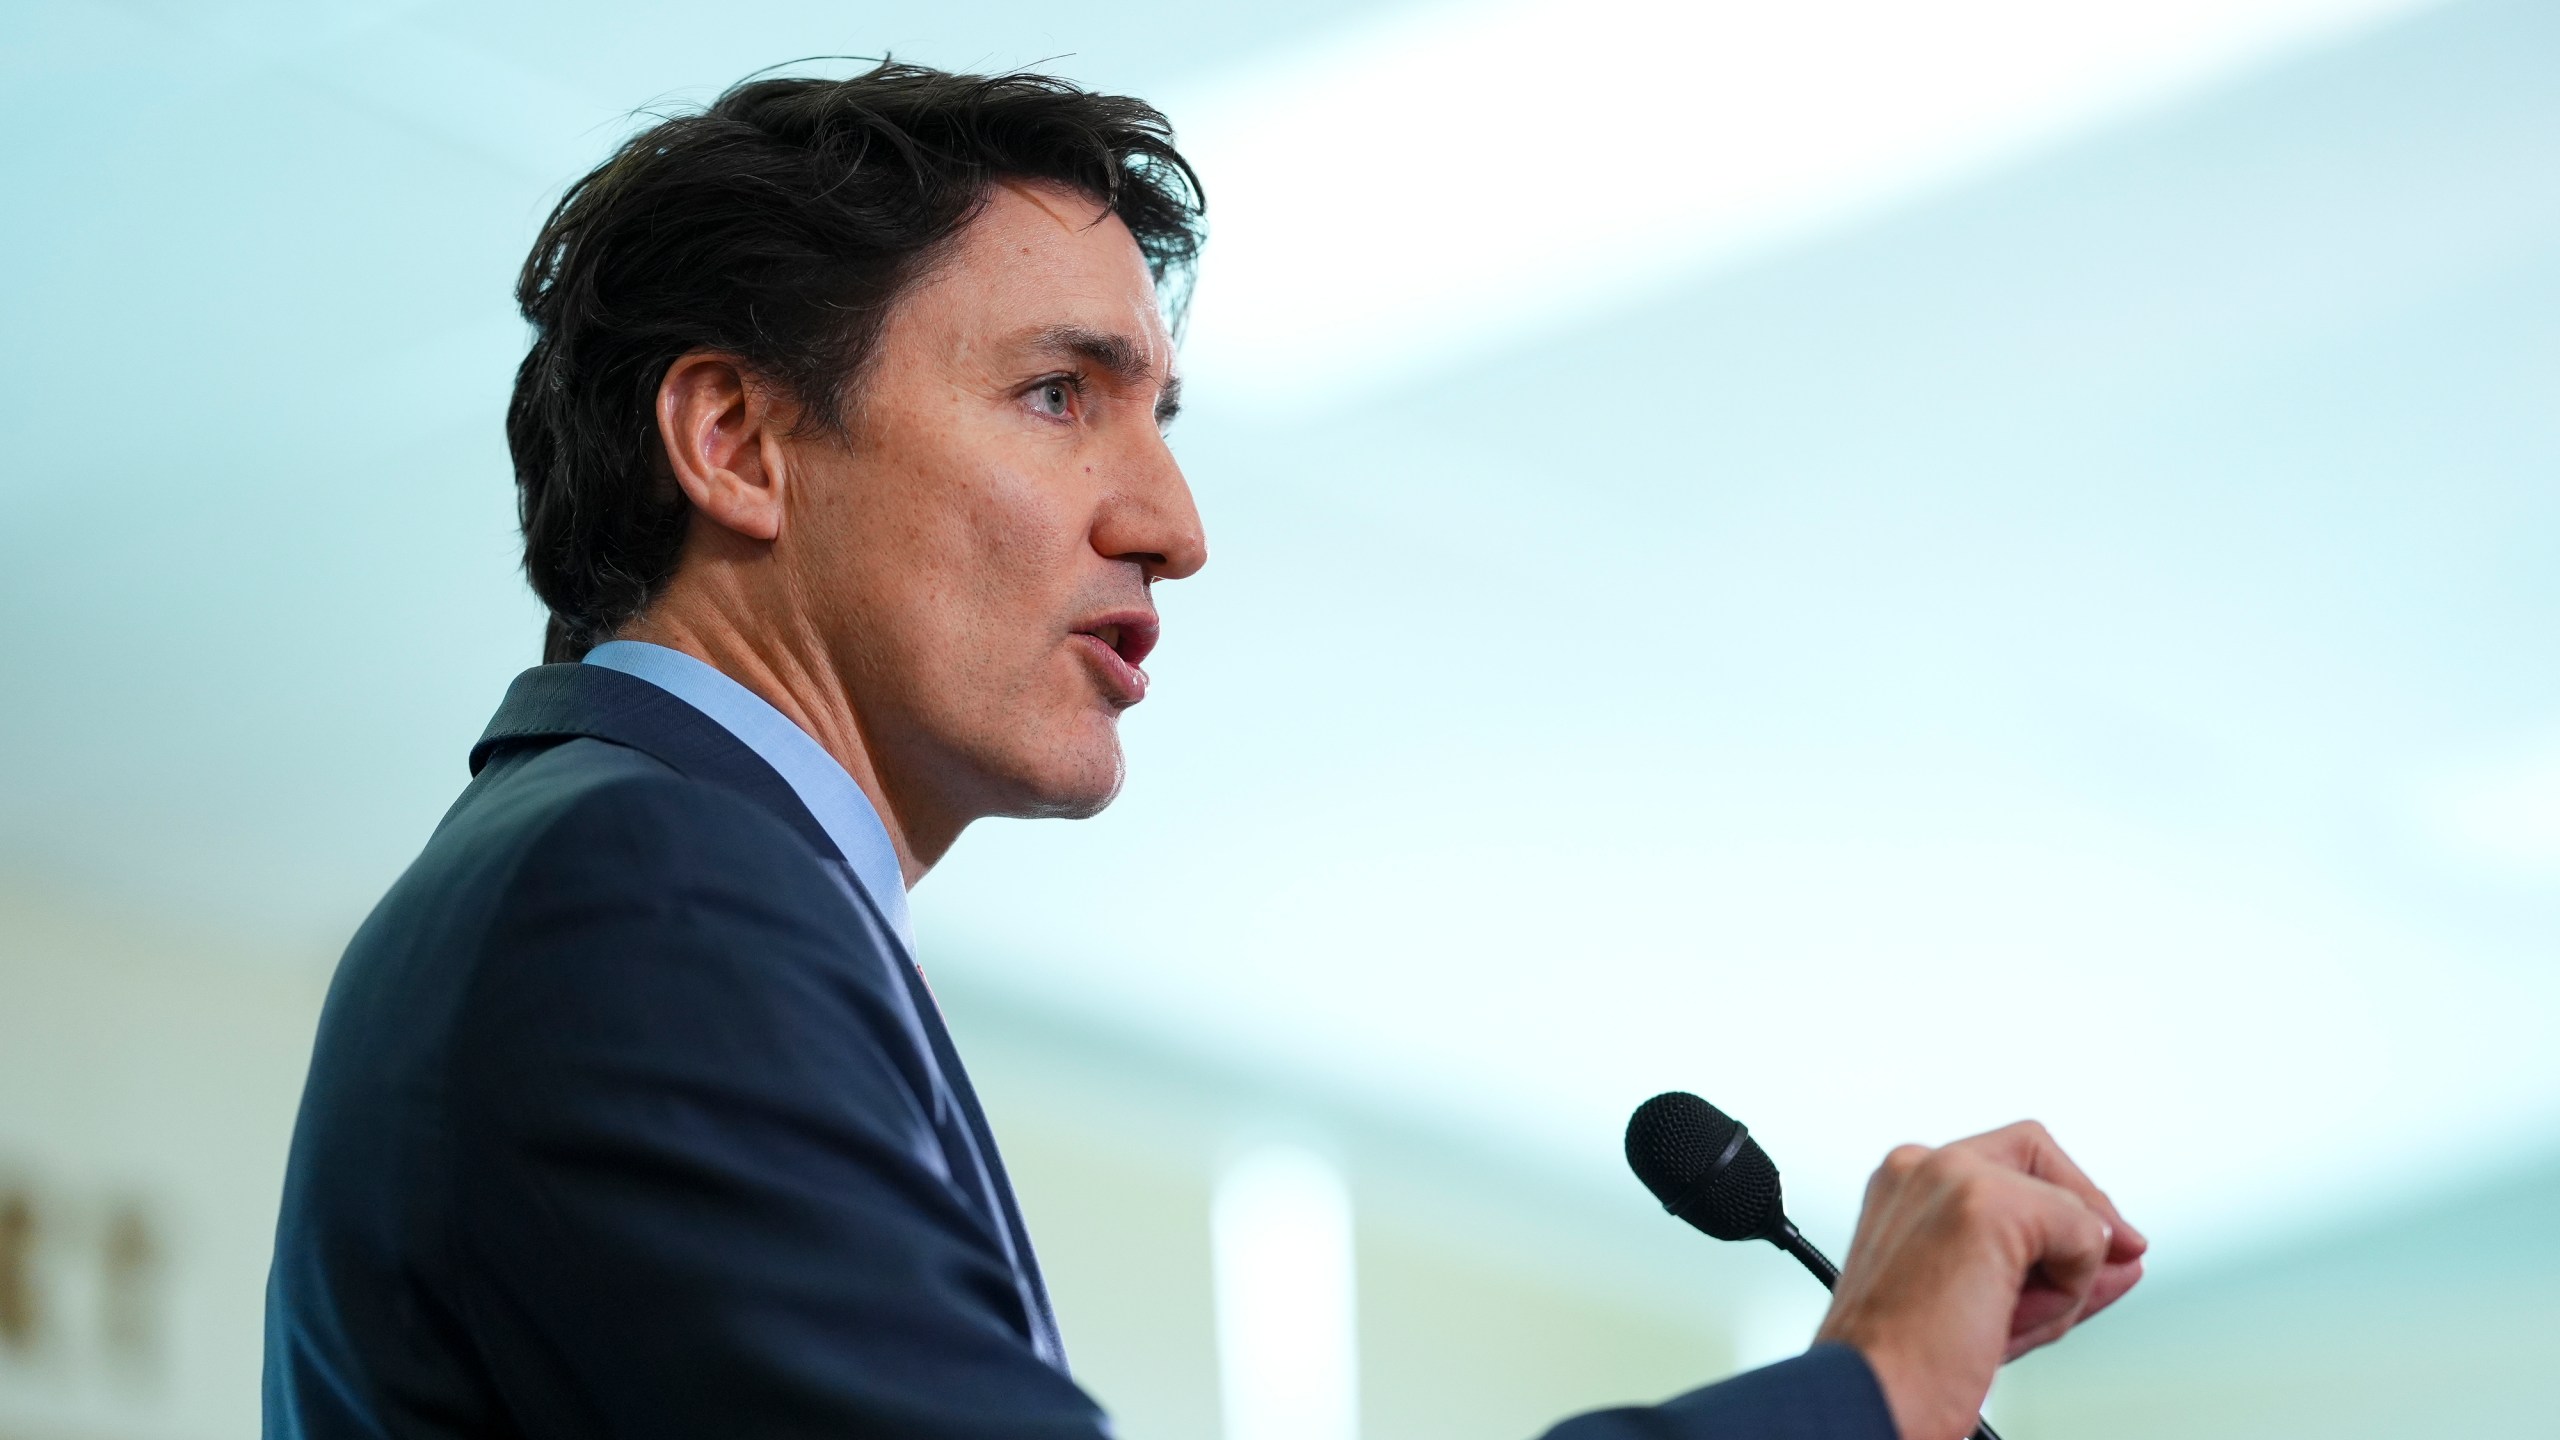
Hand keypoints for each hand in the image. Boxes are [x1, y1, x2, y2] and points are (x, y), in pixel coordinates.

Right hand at [1811, 1122, 2145, 1439]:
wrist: (1869, 1398)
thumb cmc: (1908, 1367)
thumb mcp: (1987, 1302)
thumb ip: (2050, 1263)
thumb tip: (2125, 1247)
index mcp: (1906, 1187)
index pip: (2011, 1169)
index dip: (2058, 1217)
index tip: (2078, 1265)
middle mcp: (1921, 1169)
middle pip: (2043, 1165)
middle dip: (2073, 1237)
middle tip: (2076, 1291)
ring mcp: (1951, 1177)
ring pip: (2067, 1205)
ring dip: (2062, 1277)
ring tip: (2004, 1326)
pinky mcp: (1986, 1202)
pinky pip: (2084, 1232)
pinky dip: (2071, 1288)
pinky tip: (2009, 1320)